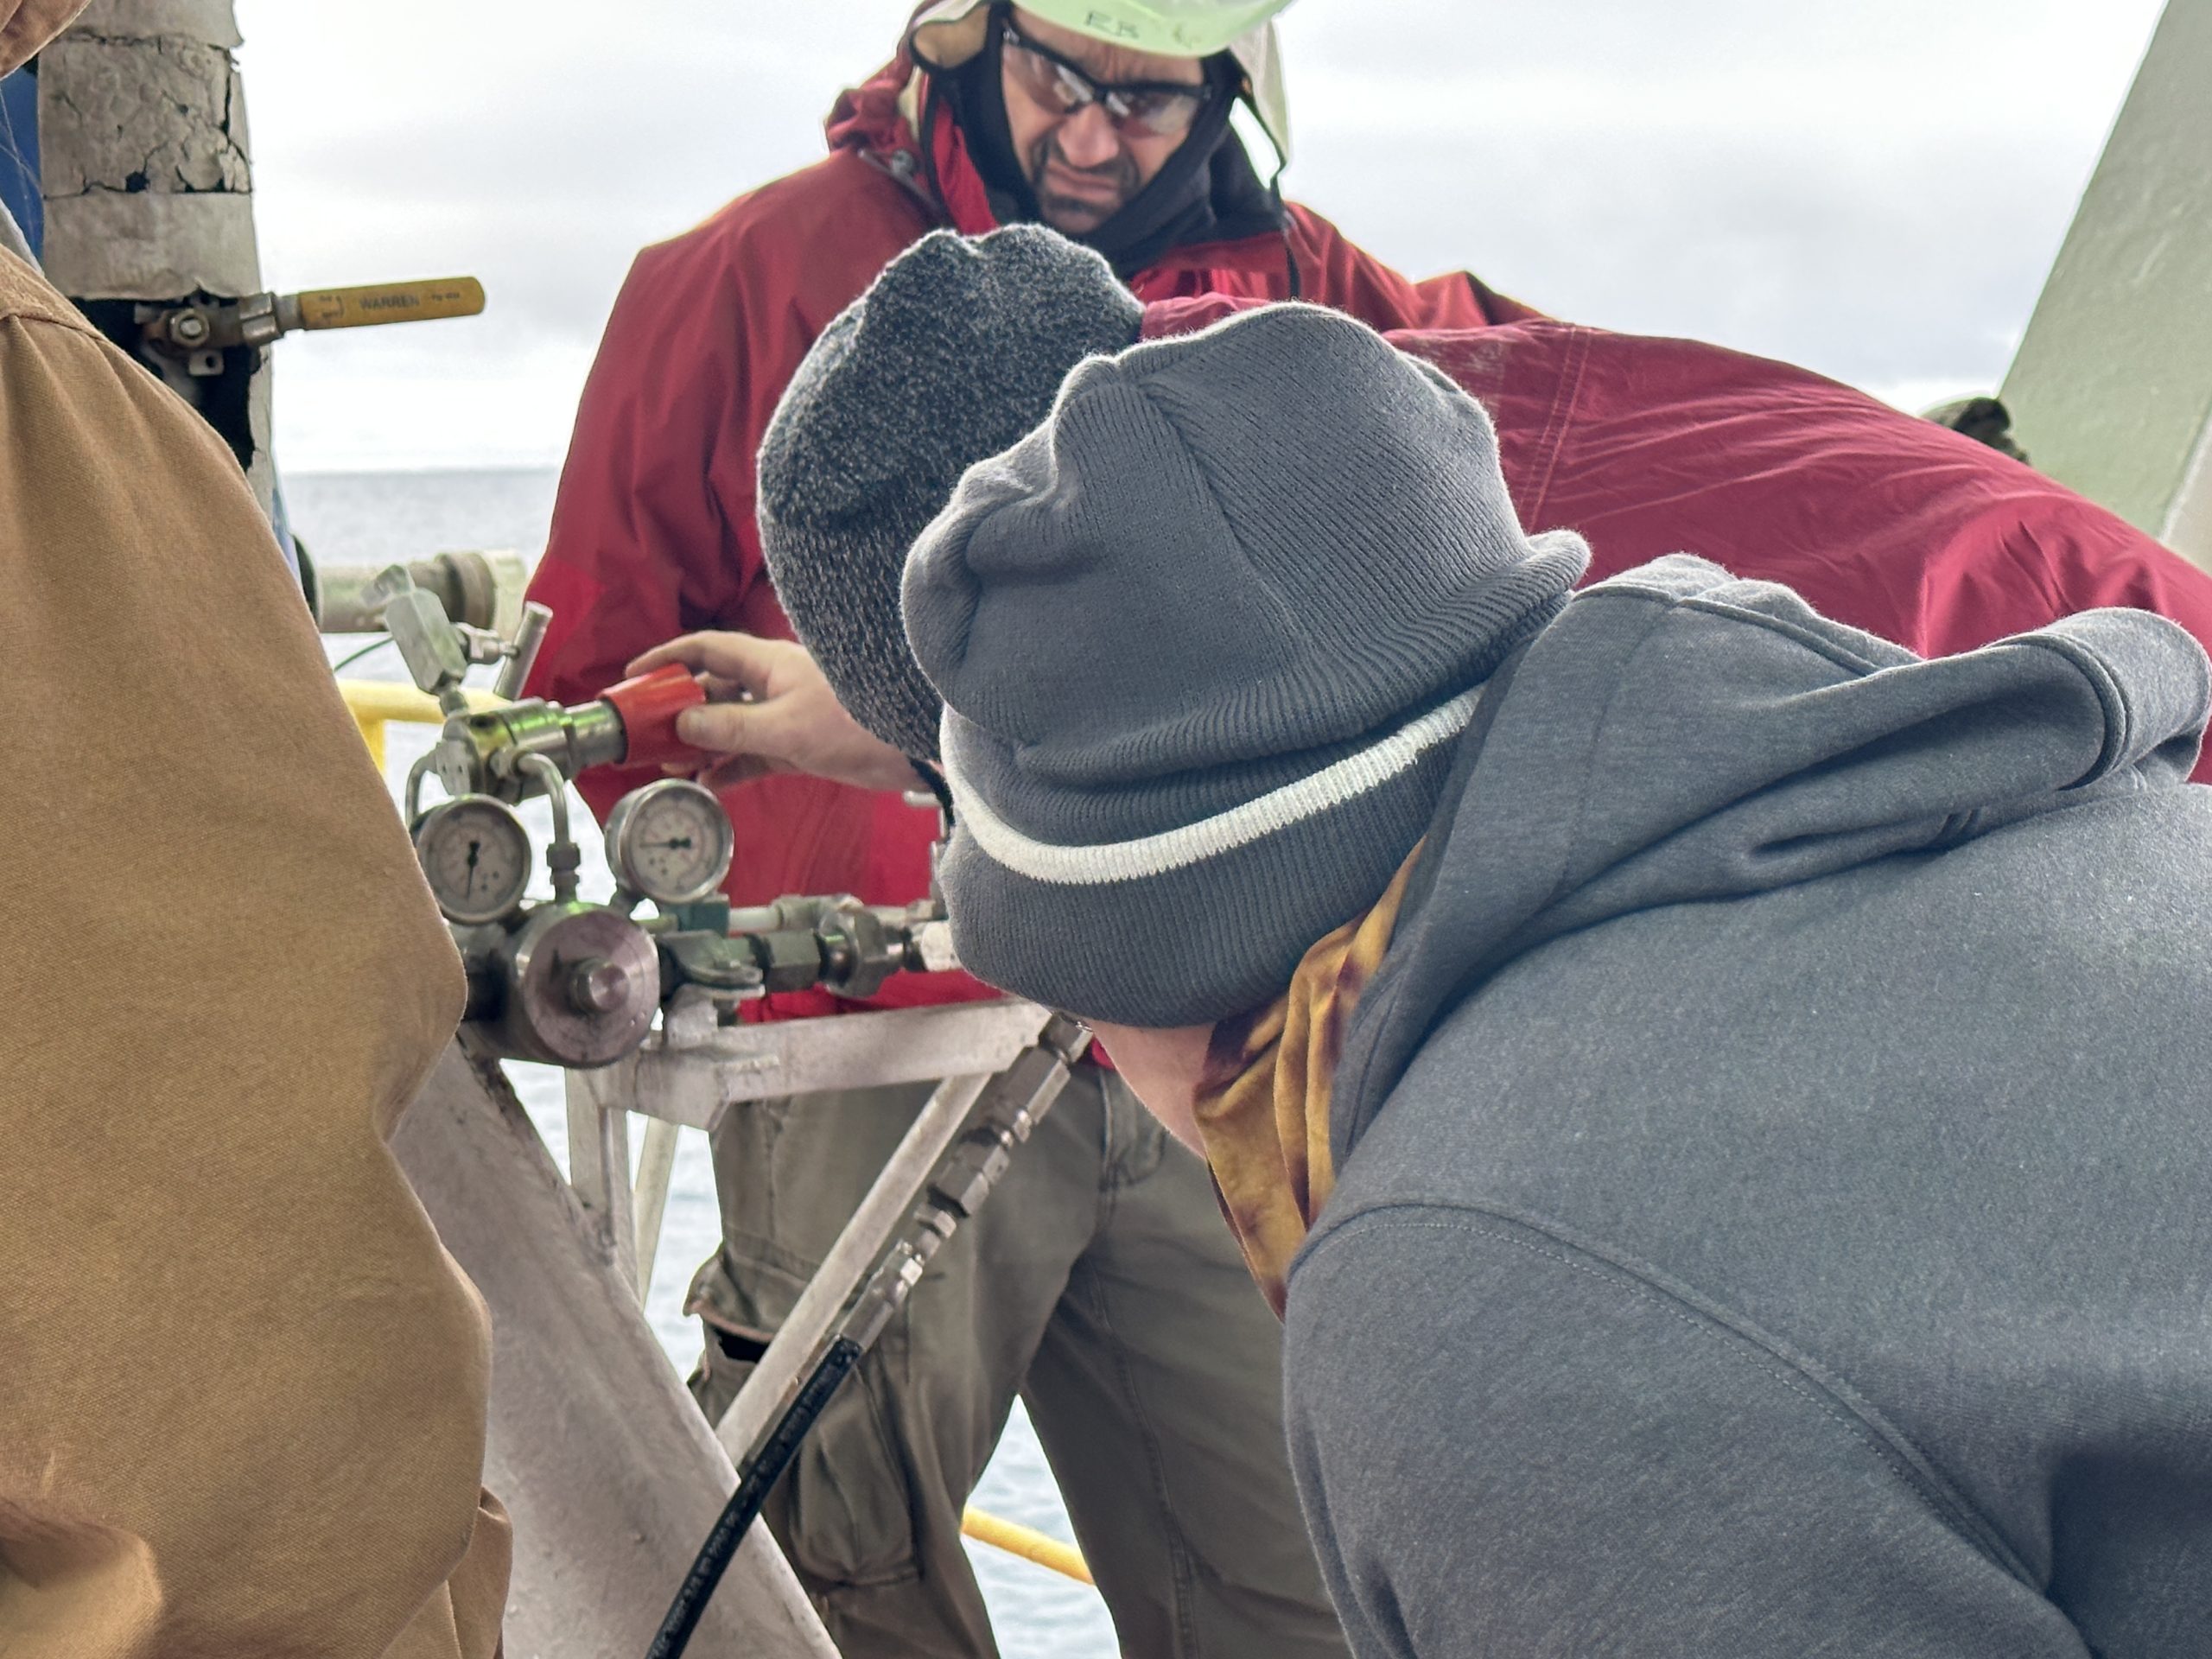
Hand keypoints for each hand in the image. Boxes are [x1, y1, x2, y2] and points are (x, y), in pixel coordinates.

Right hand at [625, 632, 919, 793]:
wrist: (910, 747)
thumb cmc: (855, 722)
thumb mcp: (784, 727)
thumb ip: (730, 728)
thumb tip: (682, 725)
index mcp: (768, 663)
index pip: (706, 648)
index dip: (668, 657)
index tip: (634, 676)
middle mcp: (773, 684)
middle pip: (712, 690)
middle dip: (679, 711)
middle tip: (648, 735)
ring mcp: (786, 714)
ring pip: (730, 725)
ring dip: (701, 744)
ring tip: (672, 766)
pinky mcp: (799, 745)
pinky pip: (753, 753)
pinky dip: (730, 767)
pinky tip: (708, 785)